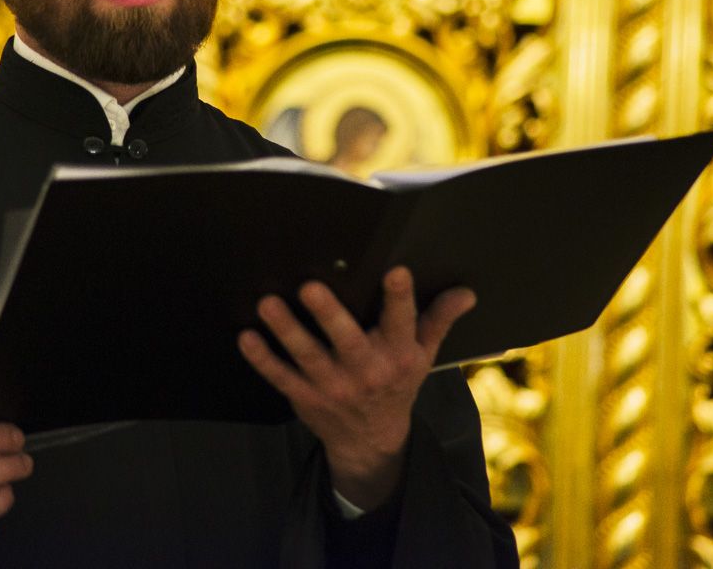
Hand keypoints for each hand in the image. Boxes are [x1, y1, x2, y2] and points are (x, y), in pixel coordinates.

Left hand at [237, 266, 475, 509]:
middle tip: (310, 287)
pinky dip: (262, 359)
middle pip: (347, 340)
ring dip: (286, 330)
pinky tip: (246, 337)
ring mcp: (333, 386)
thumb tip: (466, 292)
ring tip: (268, 304)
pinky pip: (280, 377)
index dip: (399, 298)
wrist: (372, 441)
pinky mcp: (305, 397)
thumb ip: (439, 319)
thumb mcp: (423, 355)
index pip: (403, 322)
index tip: (395, 271)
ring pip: (307, 356)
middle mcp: (366, 371)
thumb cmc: (397, 384)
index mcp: (398, 355)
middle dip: (328, 314)